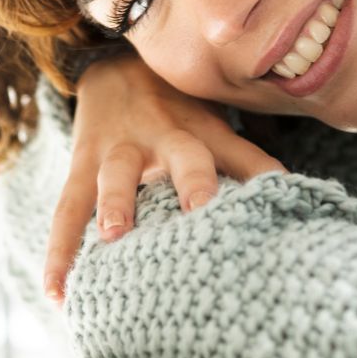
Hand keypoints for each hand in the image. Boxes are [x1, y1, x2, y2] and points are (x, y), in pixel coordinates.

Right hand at [43, 52, 287, 304]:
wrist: (112, 65)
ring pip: (118, 175)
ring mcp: (121, 149)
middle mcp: (165, 136)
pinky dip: (61, 251)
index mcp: (204, 129)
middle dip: (194, 180)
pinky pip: (68, 209)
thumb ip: (247, 158)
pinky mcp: (83, 164)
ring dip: (116, 204)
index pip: (241, 151)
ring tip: (114, 238)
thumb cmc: (177, 108)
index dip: (262, 172)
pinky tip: (60, 292)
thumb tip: (297, 198)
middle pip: (185, 155)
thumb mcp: (214, 121)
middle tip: (203, 208)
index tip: (283, 197)